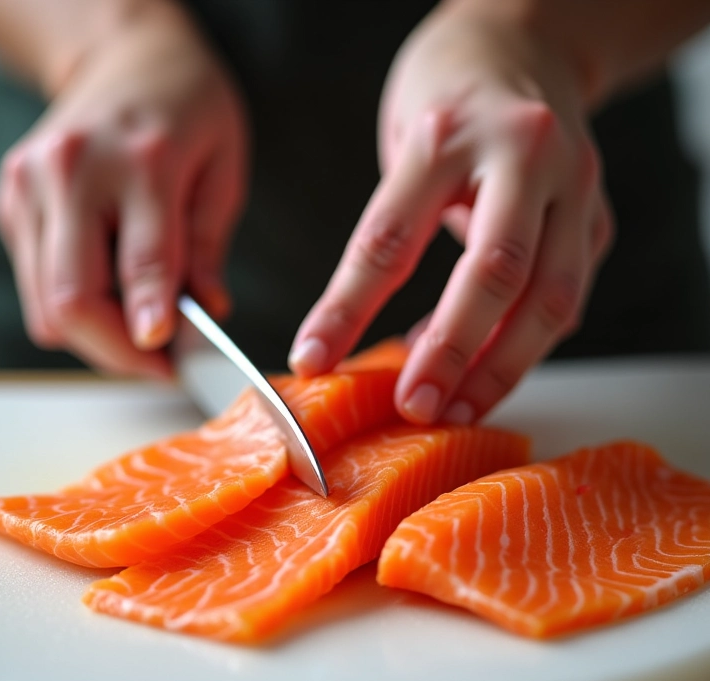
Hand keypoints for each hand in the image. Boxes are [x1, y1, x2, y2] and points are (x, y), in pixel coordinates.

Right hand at [0, 3, 246, 377]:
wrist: (125, 58)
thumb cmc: (188, 111)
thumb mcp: (224, 172)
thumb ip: (209, 246)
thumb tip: (206, 313)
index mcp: (141, 160)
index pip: (142, 264)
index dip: (152, 326)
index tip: (168, 363)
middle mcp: (72, 172)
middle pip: (75, 298)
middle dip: (118, 353)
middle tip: (160, 368)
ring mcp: (30, 187)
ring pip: (48, 305)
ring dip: (96, 340)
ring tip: (141, 338)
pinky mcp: (13, 202)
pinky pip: (37, 287)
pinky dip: (75, 313)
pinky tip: (112, 301)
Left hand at [289, 0, 611, 421]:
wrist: (529, 42)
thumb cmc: (450, 98)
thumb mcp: (404, 146)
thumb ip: (395, 231)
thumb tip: (370, 333)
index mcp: (448, 135)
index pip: (389, 238)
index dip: (347, 310)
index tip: (314, 359)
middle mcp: (523, 155)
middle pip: (494, 272)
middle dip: (453, 352)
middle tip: (416, 406)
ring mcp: (573, 186)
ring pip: (550, 298)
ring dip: (502, 367)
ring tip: (455, 408)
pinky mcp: (596, 217)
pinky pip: (565, 298)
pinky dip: (523, 343)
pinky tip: (484, 364)